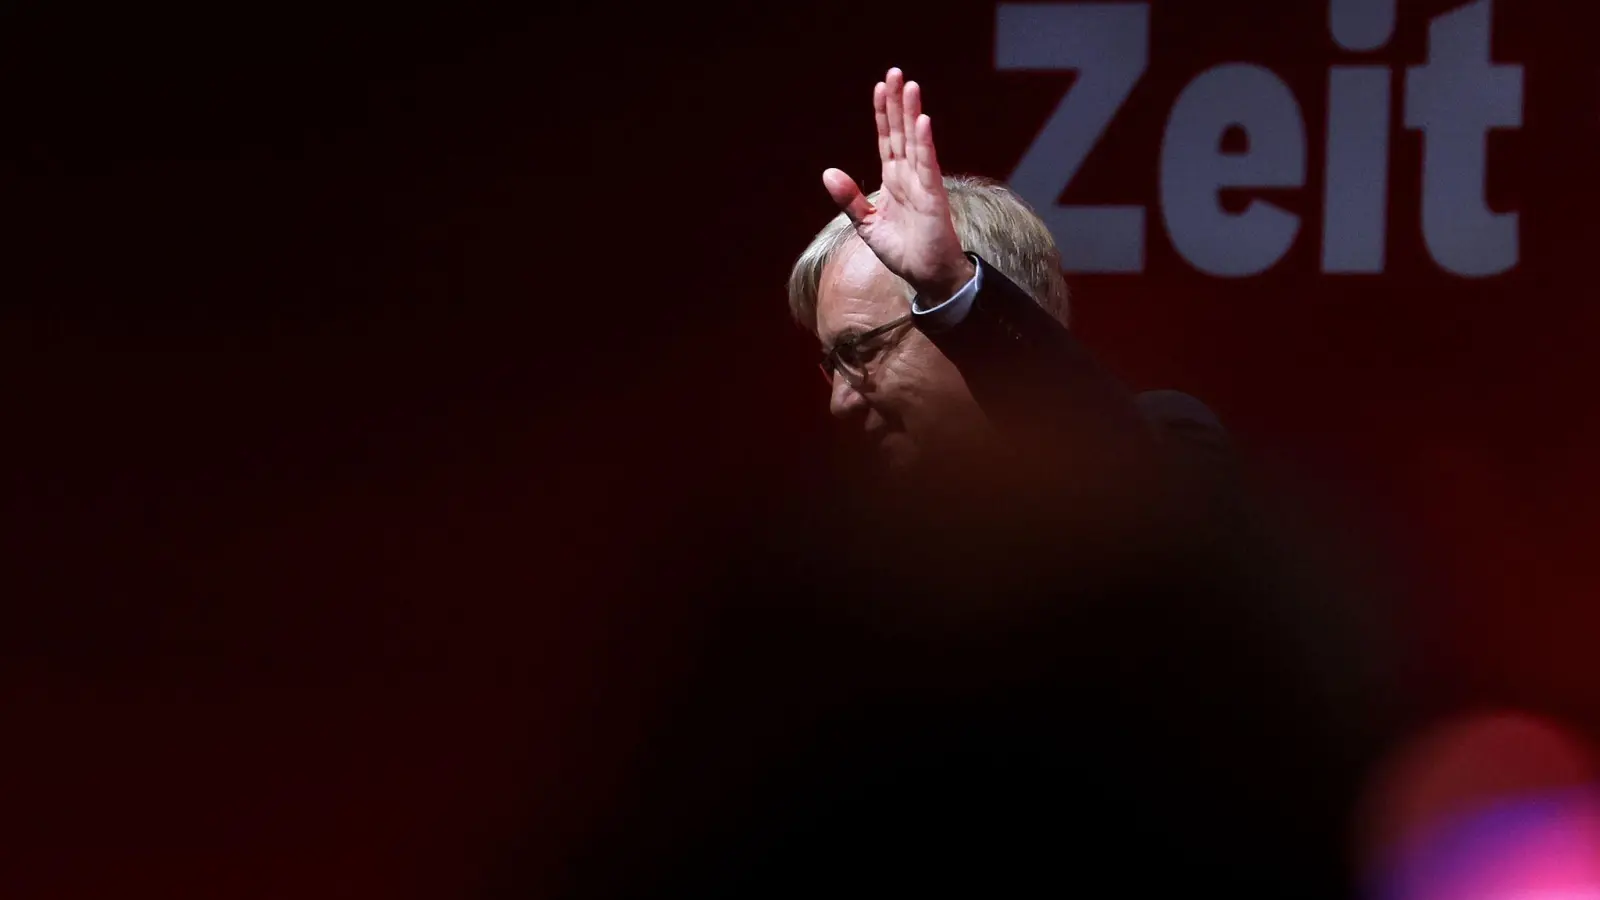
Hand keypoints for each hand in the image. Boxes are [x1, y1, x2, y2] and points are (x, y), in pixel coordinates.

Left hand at [823, 68, 975, 303]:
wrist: (926, 276)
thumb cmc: (903, 251)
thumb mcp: (867, 225)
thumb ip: (850, 199)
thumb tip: (828, 173)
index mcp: (893, 180)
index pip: (886, 139)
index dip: (882, 114)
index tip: (880, 87)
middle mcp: (909, 175)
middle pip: (901, 132)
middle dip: (898, 103)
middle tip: (896, 72)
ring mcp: (922, 183)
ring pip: (916, 141)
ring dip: (912, 114)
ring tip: (911, 87)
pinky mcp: (933, 196)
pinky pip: (928, 165)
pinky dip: (925, 143)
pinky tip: (923, 121)